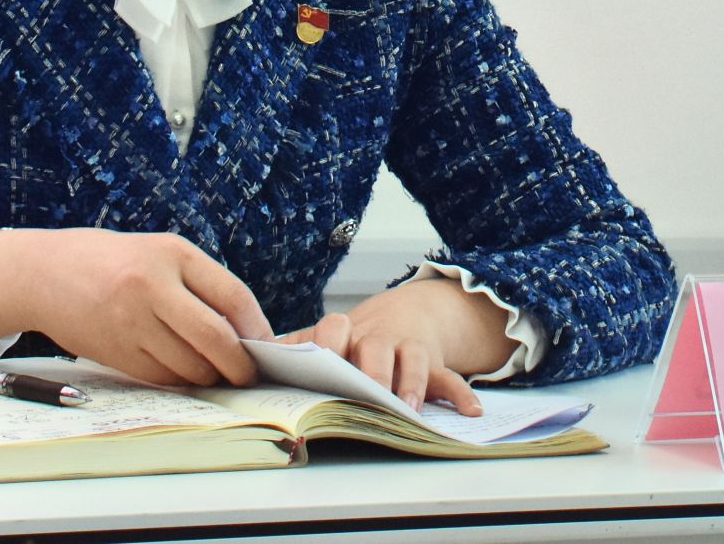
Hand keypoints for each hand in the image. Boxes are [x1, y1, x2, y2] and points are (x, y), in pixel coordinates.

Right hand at [0, 227, 271, 387]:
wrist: (42, 273)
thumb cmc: (111, 262)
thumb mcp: (158, 253)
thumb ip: (200, 284)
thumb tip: (246, 332)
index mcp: (170, 254)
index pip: (232, 296)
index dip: (256, 327)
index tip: (266, 345)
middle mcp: (150, 286)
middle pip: (215, 338)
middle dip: (239, 364)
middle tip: (248, 373)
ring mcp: (130, 322)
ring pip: (189, 365)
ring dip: (209, 376)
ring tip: (214, 372)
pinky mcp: (114, 352)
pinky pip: (162, 378)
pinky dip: (180, 381)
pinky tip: (182, 372)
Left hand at [280, 278, 518, 414]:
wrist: (408, 312)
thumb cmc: (359, 335)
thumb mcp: (329, 335)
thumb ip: (297, 345)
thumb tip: (253, 354)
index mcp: (347, 332)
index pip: (335, 329)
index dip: (329, 343)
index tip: (322, 362)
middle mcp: (378, 338)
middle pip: (375, 348)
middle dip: (372, 371)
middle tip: (369, 395)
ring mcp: (407, 349)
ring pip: (412, 359)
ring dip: (411, 383)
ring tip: (409, 408)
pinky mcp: (434, 364)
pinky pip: (450, 377)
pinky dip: (461, 394)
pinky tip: (470, 411)